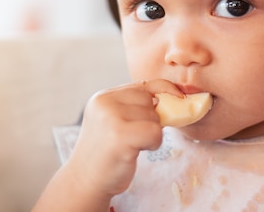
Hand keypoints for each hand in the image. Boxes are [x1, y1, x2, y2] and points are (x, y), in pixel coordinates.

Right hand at [33, 79, 181, 211]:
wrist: (85, 181)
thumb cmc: (106, 152)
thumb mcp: (114, 120)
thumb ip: (135, 106)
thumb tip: (174, 97)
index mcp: (104, 96)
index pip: (144, 83)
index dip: (165, 89)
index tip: (179, 98)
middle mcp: (105, 102)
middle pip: (150, 100)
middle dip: (152, 119)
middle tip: (136, 135)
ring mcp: (111, 118)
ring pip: (155, 117)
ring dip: (152, 133)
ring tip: (132, 144)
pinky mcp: (120, 136)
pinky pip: (155, 133)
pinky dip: (153, 143)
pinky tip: (137, 150)